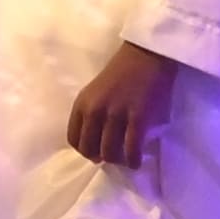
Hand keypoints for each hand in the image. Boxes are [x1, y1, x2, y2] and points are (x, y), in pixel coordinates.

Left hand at [65, 41, 178, 169]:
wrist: (146, 56)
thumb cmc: (122, 73)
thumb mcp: (96, 92)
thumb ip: (92, 114)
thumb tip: (96, 143)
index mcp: (82, 103)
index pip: (73, 138)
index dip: (84, 150)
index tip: (95, 153)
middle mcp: (95, 111)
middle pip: (89, 149)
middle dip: (100, 158)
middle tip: (112, 157)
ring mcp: (116, 115)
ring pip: (110, 153)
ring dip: (118, 161)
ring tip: (126, 159)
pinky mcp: (138, 119)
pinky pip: (132, 149)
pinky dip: (134, 160)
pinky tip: (137, 161)